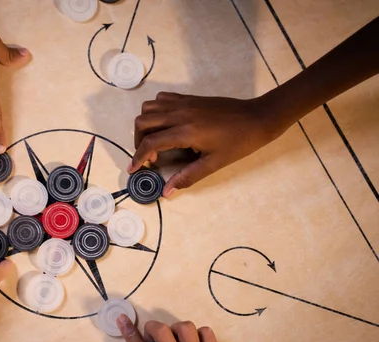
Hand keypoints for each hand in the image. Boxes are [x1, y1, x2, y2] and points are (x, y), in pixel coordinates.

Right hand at [129, 92, 283, 196]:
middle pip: (143, 122)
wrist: (258, 118)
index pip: (151, 143)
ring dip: (145, 124)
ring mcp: (184, 103)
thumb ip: (187, 177)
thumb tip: (167, 192)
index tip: (133, 169)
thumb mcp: (214, 164)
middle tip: (148, 155)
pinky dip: (155, 110)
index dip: (138, 157)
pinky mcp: (189, 98)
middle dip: (138, 141)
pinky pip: (162, 99)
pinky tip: (165, 124)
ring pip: (149, 107)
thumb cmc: (239, 143)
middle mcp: (180, 114)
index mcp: (186, 132)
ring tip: (153, 139)